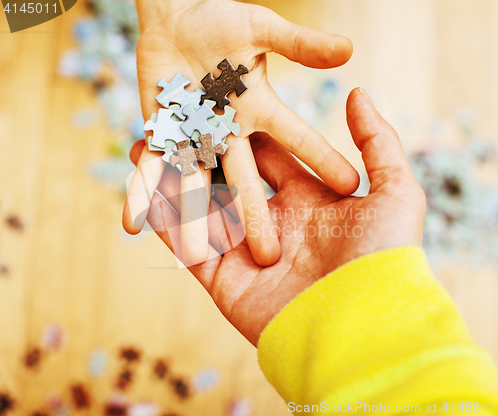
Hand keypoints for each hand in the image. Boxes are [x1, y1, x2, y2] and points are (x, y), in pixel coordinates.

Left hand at [123, 0, 359, 266]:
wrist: (179, 19)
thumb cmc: (222, 20)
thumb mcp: (262, 27)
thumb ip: (299, 43)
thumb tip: (348, 48)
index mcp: (260, 111)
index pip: (297, 138)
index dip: (322, 158)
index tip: (350, 186)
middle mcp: (231, 135)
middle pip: (244, 179)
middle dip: (255, 214)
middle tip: (271, 257)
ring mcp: (195, 139)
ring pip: (195, 184)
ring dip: (192, 217)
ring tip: (194, 256)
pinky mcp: (162, 136)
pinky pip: (151, 167)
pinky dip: (141, 191)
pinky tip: (131, 223)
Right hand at [129, 88, 426, 345]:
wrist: (364, 328)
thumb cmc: (384, 258)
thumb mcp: (395, 192)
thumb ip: (377, 142)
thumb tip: (357, 91)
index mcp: (309, 201)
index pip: (269, 157)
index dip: (245, 132)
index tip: (223, 104)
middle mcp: (274, 224)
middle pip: (229, 178)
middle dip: (202, 152)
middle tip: (174, 122)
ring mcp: (246, 253)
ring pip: (200, 209)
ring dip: (171, 181)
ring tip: (143, 149)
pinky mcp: (223, 282)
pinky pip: (185, 245)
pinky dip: (162, 220)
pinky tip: (140, 192)